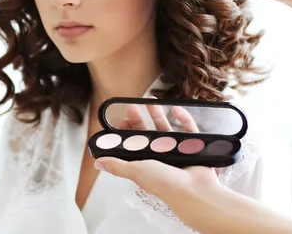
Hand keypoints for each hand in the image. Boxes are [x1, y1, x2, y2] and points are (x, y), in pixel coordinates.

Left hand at [97, 102, 222, 226]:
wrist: (194, 191)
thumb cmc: (164, 184)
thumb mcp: (136, 171)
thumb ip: (117, 166)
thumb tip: (98, 163)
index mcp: (146, 162)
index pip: (133, 143)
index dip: (127, 131)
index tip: (122, 120)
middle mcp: (160, 157)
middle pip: (148, 133)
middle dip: (139, 119)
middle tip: (132, 106)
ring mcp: (177, 151)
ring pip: (166, 128)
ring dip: (158, 114)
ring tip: (151, 100)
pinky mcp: (192, 147)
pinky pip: (188, 129)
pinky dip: (183, 118)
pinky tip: (176, 108)